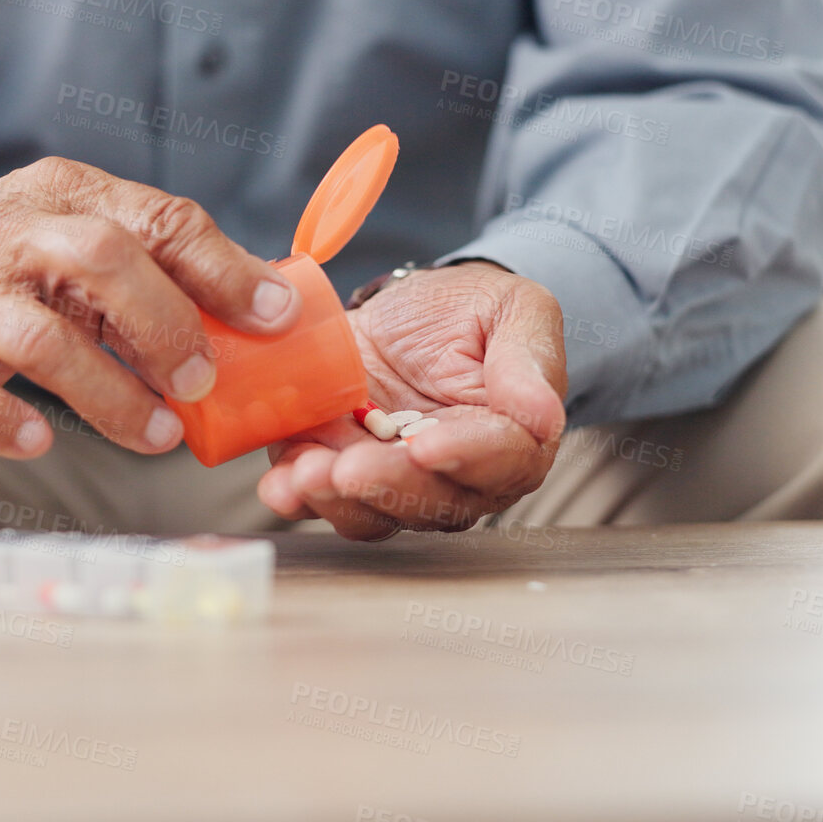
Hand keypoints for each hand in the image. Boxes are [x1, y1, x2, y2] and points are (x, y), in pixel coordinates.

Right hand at [0, 157, 301, 457]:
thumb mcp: (64, 229)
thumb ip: (147, 263)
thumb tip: (255, 306)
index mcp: (63, 197)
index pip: (157, 218)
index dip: (223, 270)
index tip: (273, 317)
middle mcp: (11, 237)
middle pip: (103, 261)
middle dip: (167, 326)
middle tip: (202, 383)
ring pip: (42, 341)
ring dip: (110, 395)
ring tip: (157, 434)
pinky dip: (4, 423)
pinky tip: (40, 440)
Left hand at [257, 262, 567, 539]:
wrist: (412, 310)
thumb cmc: (474, 311)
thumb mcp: (515, 310)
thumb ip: (529, 359)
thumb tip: (543, 414)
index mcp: (512, 442)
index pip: (497, 462)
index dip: (462, 458)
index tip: (426, 445)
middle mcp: (455, 477)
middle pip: (428, 501)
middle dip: (384, 485)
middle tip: (348, 469)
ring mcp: (393, 479)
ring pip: (372, 511)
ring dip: (334, 499)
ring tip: (304, 474)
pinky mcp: (341, 467)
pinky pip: (321, 494)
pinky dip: (297, 491)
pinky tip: (280, 480)